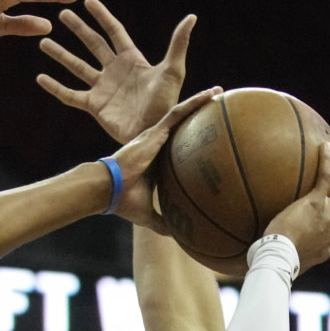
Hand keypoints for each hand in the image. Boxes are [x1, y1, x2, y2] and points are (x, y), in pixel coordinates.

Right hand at [38, 0, 196, 143]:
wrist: (152, 132)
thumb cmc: (165, 104)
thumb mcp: (172, 71)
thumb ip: (178, 43)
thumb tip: (191, 17)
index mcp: (131, 60)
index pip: (114, 32)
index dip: (102, 16)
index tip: (88, 1)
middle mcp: (114, 71)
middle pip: (93, 44)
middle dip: (78, 29)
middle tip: (63, 14)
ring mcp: (102, 88)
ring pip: (77, 66)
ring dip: (61, 55)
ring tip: (44, 42)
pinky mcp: (94, 106)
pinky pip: (70, 95)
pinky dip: (55, 87)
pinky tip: (40, 77)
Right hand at [106, 87, 221, 231]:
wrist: (108, 189)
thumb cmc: (123, 200)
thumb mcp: (147, 214)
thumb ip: (162, 222)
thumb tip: (177, 237)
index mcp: (157, 160)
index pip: (179, 147)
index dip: (193, 140)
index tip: (210, 138)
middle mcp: (157, 143)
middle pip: (183, 125)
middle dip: (200, 114)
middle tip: (221, 108)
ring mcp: (156, 135)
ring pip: (183, 113)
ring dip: (201, 101)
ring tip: (220, 93)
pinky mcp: (155, 131)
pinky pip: (179, 112)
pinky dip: (195, 102)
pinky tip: (211, 94)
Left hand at [262, 141, 329, 274]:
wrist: (279, 259)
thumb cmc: (277, 263)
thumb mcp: (288, 263)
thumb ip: (289, 256)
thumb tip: (273, 253)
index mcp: (326, 247)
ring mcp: (327, 215)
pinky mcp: (316, 203)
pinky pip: (326, 177)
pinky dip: (327, 161)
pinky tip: (324, 146)